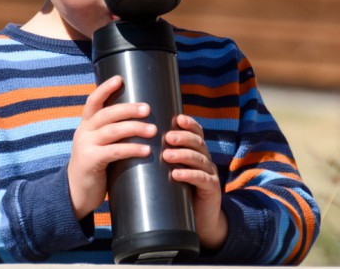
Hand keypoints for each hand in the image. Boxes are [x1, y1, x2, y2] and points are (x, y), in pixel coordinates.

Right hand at [67, 76, 155, 219]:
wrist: (75, 193)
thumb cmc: (95, 166)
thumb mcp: (99, 145)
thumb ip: (112, 133)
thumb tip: (141, 120)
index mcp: (86, 125)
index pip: (93, 101)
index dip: (105, 89)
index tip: (120, 79)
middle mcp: (84, 132)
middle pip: (107, 114)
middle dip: (128, 109)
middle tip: (148, 108)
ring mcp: (86, 146)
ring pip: (112, 131)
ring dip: (134, 128)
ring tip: (153, 130)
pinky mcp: (90, 161)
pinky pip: (114, 151)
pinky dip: (132, 149)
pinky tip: (146, 150)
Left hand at [163, 114, 227, 250]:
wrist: (201, 221)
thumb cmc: (180, 194)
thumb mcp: (169, 174)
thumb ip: (157, 162)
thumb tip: (127, 148)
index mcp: (196, 152)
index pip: (196, 132)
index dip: (189, 124)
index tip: (177, 118)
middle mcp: (205, 160)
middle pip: (198, 143)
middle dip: (184, 137)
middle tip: (168, 136)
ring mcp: (210, 174)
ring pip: (200, 159)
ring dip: (183, 154)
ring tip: (167, 154)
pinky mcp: (212, 189)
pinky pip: (202, 179)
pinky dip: (190, 175)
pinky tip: (177, 174)